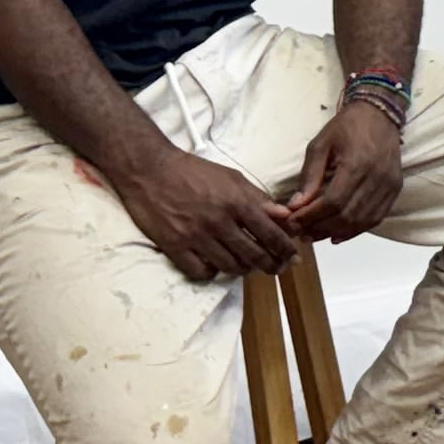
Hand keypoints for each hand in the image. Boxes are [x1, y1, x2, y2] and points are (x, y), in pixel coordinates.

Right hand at [107, 139, 299, 282]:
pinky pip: (200, 272)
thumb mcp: (232, 178)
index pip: (270, 234)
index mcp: (236, 202)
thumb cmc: (194, 171)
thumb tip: (285, 216)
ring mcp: (196, 237)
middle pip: (253, 256)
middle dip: (270, 265)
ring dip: (242, 269)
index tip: (292, 258)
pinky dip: (211, 272)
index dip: (285, 250)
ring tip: (246, 265)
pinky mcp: (174, 247)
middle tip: (274, 268)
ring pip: (229, 267)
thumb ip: (259, 198)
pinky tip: (214, 265)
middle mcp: (219, 222)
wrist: (150, 170)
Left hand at [282, 101, 406, 244]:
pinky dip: (357, 230)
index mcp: (356, 164)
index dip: (312, 216)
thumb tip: (296, 205)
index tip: (293, 221)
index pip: (333, 202)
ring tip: (316, 235)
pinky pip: (376, 217)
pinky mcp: (395, 188)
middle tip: (301, 232)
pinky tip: (339, 234)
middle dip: (321, 228)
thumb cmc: (346, 126)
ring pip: (362, 221)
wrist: (379, 113)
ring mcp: (389, 185)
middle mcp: (376, 177)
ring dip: (337, 232)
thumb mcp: (320, 145)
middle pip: (347, 215)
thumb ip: (309, 176)